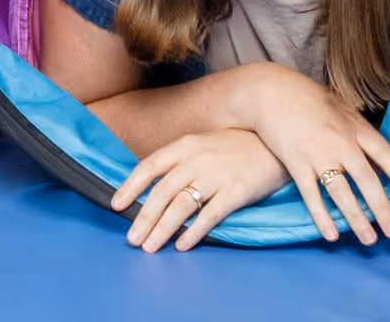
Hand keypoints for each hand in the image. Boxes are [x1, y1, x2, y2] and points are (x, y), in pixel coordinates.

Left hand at [115, 126, 286, 252]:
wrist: (272, 142)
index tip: (116, 205)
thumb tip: (156, 186)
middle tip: (132, 239)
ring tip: (151, 246)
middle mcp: (196, 160)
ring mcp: (215, 176)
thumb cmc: (234, 146)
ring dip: (163, 229)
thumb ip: (181, 162)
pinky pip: (209, 216)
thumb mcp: (202, 145)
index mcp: (184, 145)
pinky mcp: (235, 193)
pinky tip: (182, 245)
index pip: (150, 166)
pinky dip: (194, 232)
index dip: (131, 186)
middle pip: (162, 192)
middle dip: (144, 217)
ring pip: (181, 206)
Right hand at [228, 63, 389, 245]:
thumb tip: (380, 157)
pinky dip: (321, 216)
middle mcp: (339, 141)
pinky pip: (311, 194)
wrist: (269, 90)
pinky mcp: (295, 161)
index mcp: (353, 126)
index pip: (385, 153)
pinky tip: (331, 234)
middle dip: (382, 208)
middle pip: (366, 179)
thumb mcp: (340, 108)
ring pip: (341, 192)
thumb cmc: (308, 99)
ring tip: (369, 240)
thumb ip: (359, 131)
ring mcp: (317, 152)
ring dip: (356, 219)